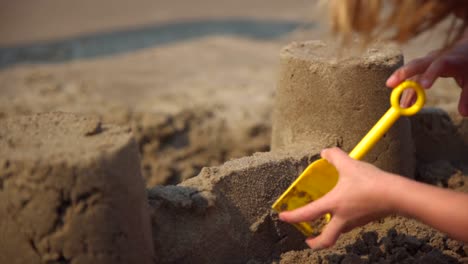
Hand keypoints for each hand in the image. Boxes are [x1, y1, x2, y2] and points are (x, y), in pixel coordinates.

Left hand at [279, 148, 393, 248]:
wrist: (397, 195)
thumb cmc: (371, 182)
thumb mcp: (349, 164)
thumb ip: (334, 156)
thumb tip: (325, 152)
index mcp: (333, 205)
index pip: (308, 213)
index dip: (293, 216)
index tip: (282, 218)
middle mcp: (342, 218)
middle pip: (326, 239)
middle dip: (316, 243)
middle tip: (309, 241)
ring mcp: (355, 221)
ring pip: (339, 230)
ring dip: (331, 229)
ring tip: (327, 219)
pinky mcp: (366, 219)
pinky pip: (351, 223)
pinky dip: (344, 220)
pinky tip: (348, 208)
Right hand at [386, 32, 467, 115]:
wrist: (465, 51)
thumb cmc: (467, 65)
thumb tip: (464, 113)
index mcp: (450, 60)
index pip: (439, 64)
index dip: (430, 74)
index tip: (424, 86)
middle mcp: (436, 58)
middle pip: (418, 64)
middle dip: (404, 73)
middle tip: (391, 84)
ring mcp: (427, 62)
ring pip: (412, 72)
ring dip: (402, 85)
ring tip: (398, 103)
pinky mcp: (423, 68)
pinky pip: (412, 78)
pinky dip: (407, 90)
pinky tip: (404, 103)